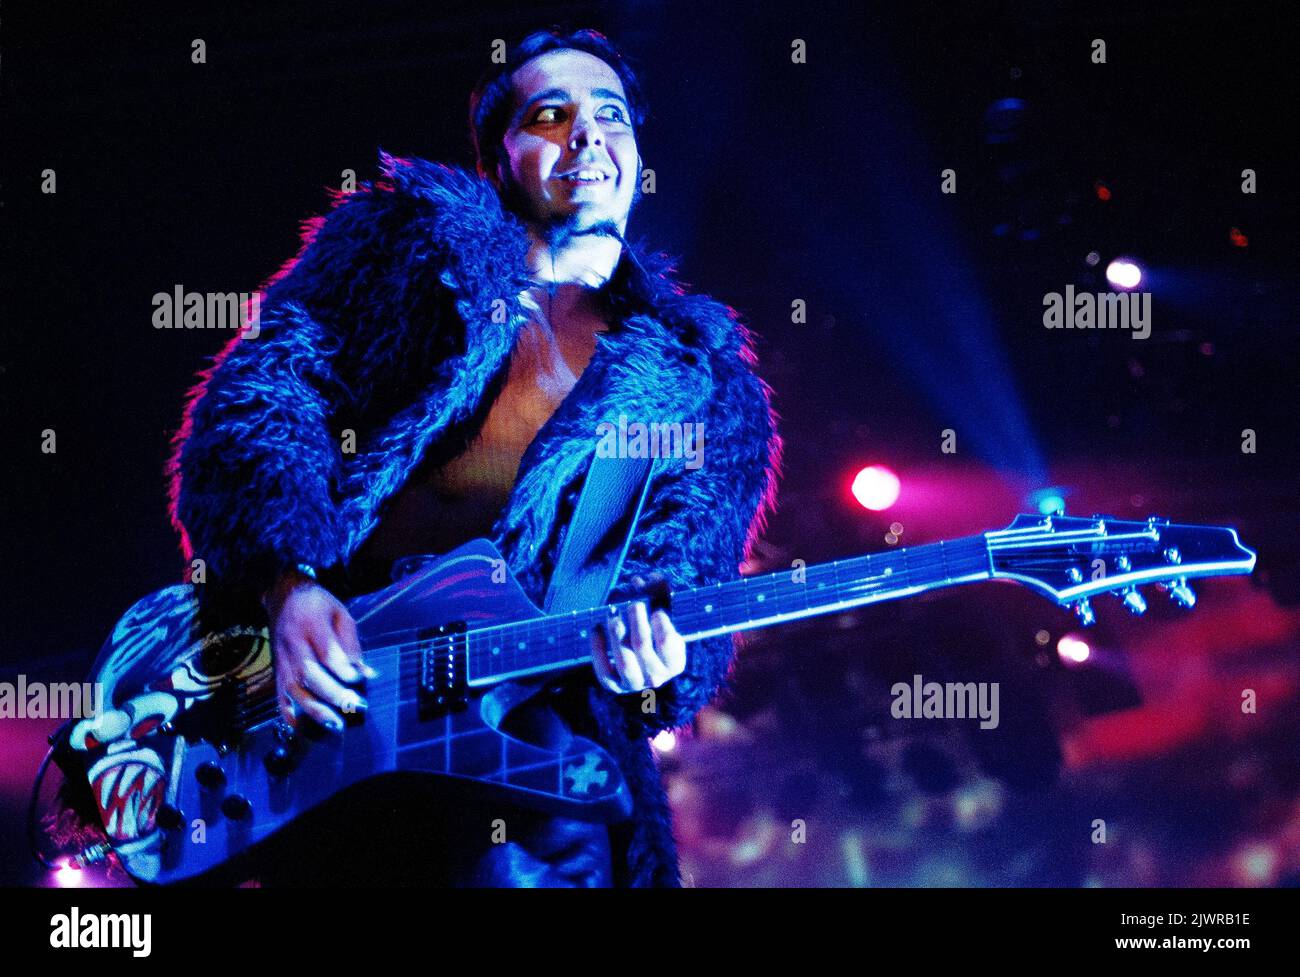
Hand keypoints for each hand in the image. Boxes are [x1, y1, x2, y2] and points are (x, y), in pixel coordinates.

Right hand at [262, 573, 376, 730]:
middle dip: (334, 694)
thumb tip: (366, 673)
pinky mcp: (276, 672)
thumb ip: (352, 644)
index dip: (344, 670)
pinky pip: (279, 697)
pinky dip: (290, 715)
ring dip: (314, 710)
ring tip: (335, 724)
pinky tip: (304, 728)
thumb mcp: (340, 614)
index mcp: (310, 625)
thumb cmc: (317, 605)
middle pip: (310, 674)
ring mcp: (281, 660)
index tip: (361, 680)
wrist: (283, 597)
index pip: (327, 653)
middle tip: (355, 706)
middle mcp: (292, 644)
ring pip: (294, 689)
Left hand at [591, 572, 686, 693]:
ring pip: (625, 662)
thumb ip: (657, 594)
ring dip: (617, 634)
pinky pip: (604, 671)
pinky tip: (597, 628)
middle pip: (643, 647)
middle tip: (633, 605)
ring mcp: (634, 684)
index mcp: (675, 663)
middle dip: (636, 621)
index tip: (655, 610)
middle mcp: (657, 678)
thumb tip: (638, 580)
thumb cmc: (653, 631)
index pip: (668, 642)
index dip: (661, 623)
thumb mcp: (661, 614)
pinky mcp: (614, 685)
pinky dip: (598, 649)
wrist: (639, 660)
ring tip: (614, 616)